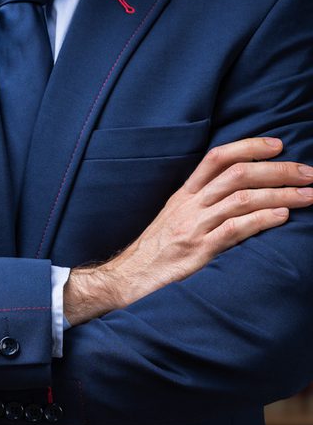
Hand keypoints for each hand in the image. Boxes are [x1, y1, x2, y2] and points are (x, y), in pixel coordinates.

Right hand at [64, 137, 312, 325]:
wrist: (128, 278)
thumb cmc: (155, 251)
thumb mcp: (173, 219)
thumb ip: (200, 205)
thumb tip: (236, 194)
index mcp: (183, 196)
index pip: (216, 158)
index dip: (249, 146)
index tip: (278, 146)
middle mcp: (189, 206)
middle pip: (237, 174)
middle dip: (278, 170)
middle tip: (309, 172)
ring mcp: (193, 227)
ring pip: (241, 198)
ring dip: (280, 194)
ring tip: (309, 195)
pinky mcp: (198, 251)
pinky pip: (234, 229)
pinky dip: (262, 220)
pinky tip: (282, 217)